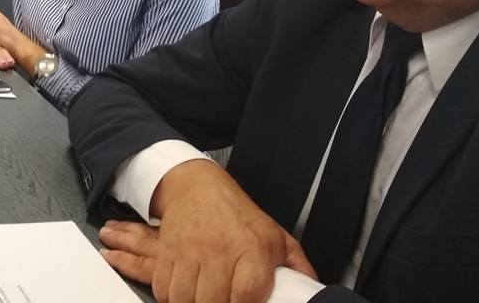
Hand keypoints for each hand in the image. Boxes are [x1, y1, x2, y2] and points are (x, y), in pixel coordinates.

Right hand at [101, 160, 315, 302]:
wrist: (196, 187)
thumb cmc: (237, 215)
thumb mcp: (274, 236)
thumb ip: (295, 267)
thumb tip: (314, 291)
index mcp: (252, 248)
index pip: (247, 295)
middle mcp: (219, 250)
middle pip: (213, 302)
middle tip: (224, 300)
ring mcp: (190, 251)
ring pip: (185, 299)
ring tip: (204, 298)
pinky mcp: (167, 253)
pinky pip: (164, 289)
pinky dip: (172, 297)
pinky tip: (186, 292)